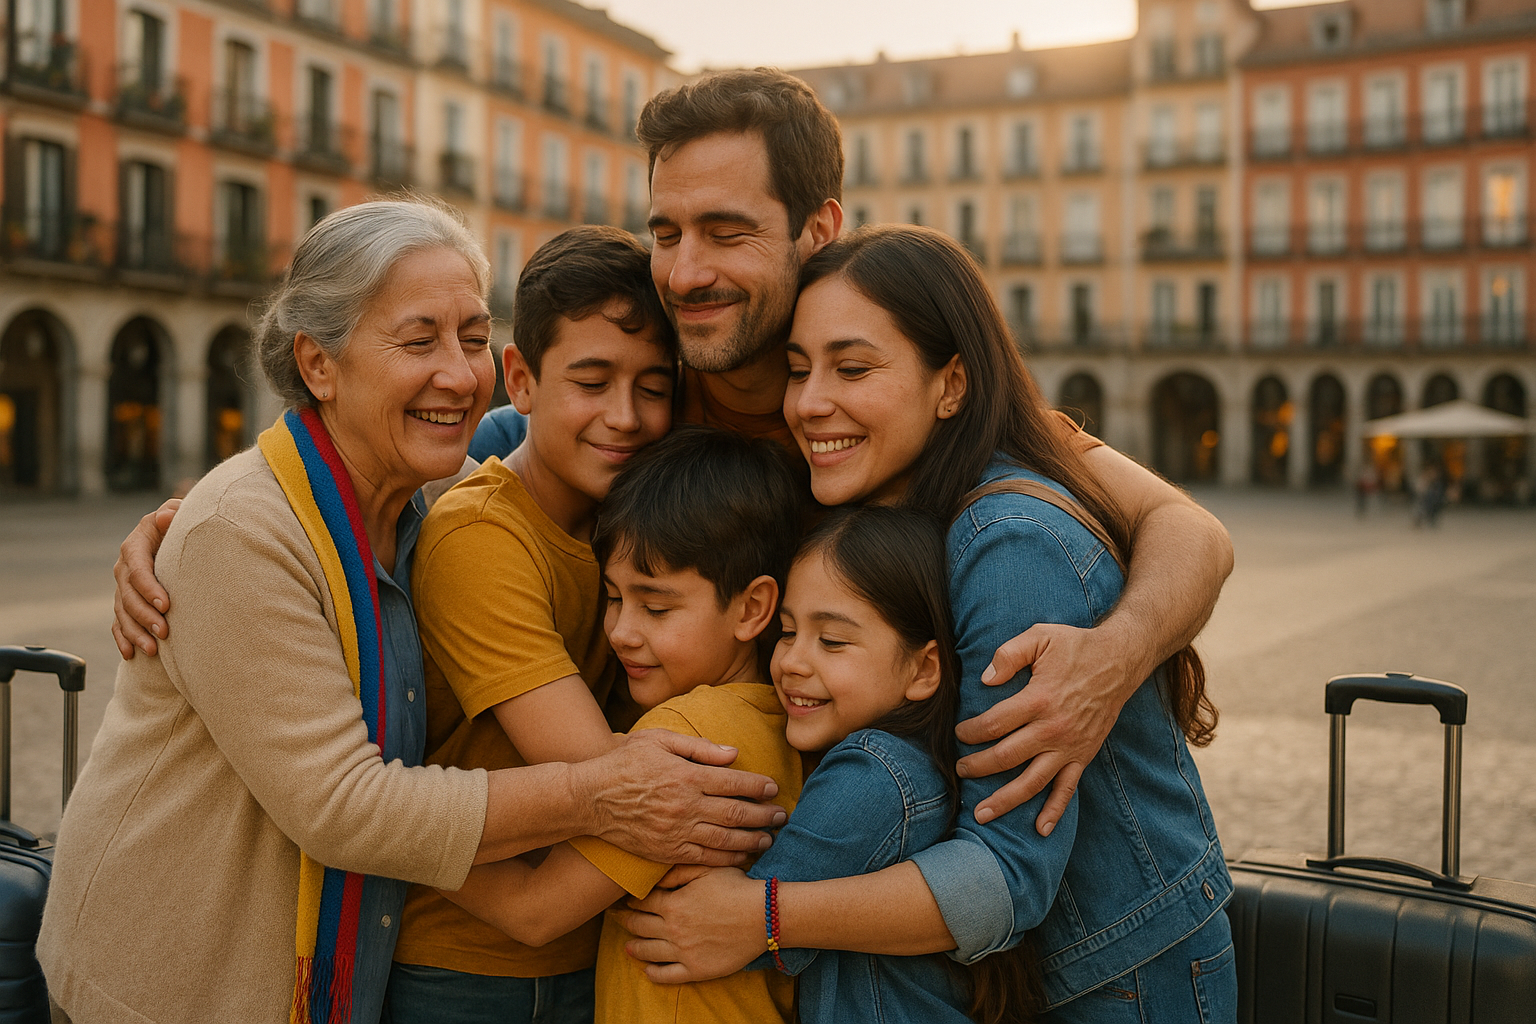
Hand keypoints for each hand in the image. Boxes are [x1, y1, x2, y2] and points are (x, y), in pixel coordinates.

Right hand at [112, 499, 178, 658]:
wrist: (175, 536)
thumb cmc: (181, 524)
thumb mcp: (178, 513)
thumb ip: (173, 513)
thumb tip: (165, 517)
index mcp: (136, 546)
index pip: (137, 569)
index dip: (149, 588)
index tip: (166, 605)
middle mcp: (125, 567)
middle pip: (128, 595)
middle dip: (145, 616)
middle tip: (164, 632)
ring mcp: (123, 587)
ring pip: (122, 613)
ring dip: (135, 632)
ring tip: (152, 649)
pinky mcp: (125, 602)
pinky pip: (118, 623)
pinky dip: (123, 638)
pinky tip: (131, 654)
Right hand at [579, 729, 785, 866]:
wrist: (588, 798)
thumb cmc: (623, 762)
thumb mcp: (658, 740)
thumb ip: (698, 747)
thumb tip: (733, 753)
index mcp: (686, 775)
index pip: (734, 782)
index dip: (758, 786)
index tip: (773, 788)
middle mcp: (685, 806)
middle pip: (736, 813)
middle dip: (764, 815)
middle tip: (781, 816)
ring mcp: (675, 832)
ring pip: (724, 839)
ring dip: (751, 840)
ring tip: (769, 840)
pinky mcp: (665, 852)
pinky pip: (703, 858)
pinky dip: (726, 859)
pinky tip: (740, 858)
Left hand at [615, 866, 762, 982]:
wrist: (762, 916)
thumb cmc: (737, 888)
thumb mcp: (707, 869)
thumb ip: (678, 871)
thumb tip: (656, 877)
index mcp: (673, 903)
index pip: (641, 902)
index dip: (629, 900)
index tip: (622, 899)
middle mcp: (672, 929)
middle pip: (639, 926)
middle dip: (624, 921)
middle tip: (614, 919)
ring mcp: (682, 951)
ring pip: (648, 951)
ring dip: (633, 947)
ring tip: (627, 946)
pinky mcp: (695, 969)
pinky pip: (666, 975)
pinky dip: (653, 973)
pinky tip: (648, 970)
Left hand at [955, 621, 1140, 834]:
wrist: (1121, 659)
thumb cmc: (1076, 646)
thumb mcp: (1040, 636)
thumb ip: (1009, 654)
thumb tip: (985, 679)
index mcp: (1039, 699)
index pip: (994, 724)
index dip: (970, 732)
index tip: (959, 734)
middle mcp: (1053, 728)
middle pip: (1006, 757)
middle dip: (977, 767)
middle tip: (959, 770)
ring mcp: (1070, 746)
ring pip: (1032, 781)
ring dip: (1005, 800)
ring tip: (981, 814)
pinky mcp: (1084, 755)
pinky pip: (1068, 789)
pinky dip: (1055, 811)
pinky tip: (1040, 830)